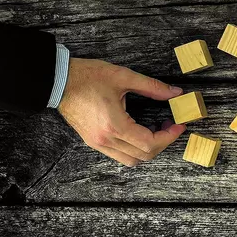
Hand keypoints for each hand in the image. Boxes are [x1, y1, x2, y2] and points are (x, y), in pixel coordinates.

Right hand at [57, 58, 185, 166]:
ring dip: (148, 149)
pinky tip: (139, 132)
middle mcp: (105, 140)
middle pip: (143, 156)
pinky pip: (119, 155)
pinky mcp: (93, 142)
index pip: (150, 143)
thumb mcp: (123, 77)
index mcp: (114, 125)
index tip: (178, 126)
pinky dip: (134, 149)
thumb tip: (174, 93)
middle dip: (162, 143)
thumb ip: (152, 87)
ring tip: (155, 130)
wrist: (58, 81)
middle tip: (169, 126)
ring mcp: (98, 143)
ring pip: (131, 160)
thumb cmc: (87, 77)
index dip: (169, 137)